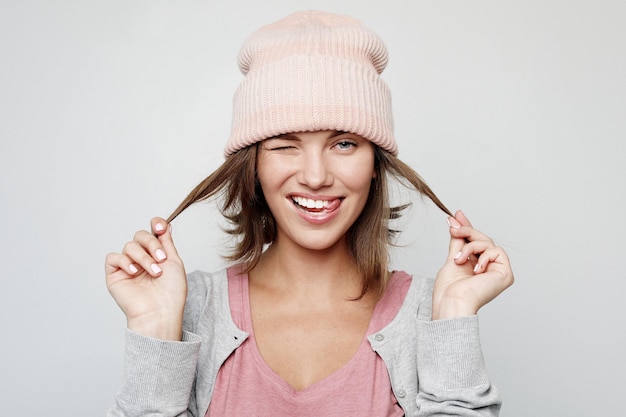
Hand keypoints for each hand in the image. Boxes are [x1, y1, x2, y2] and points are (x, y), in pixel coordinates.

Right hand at [105, 217, 186, 339]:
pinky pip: (113, 258)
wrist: (161, 312)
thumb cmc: (171, 293)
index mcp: (156, 255)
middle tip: (161, 259)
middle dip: (151, 244)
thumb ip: (167, 242)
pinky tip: (135, 273)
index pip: (152, 232)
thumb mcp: (174, 262)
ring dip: (143, 257)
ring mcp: (127, 267)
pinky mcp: (114, 275)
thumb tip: (164, 225)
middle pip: (140, 235)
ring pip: (129, 246)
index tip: (159, 226)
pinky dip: (125, 262)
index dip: (155, 224)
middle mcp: (141, 259)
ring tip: (154, 272)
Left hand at [432, 210, 513, 319]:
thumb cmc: (449, 289)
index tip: (457, 214)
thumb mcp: (453, 257)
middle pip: (482, 239)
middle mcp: (489, 268)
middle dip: (466, 231)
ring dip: (470, 247)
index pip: (475, 242)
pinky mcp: (506, 274)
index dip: (467, 227)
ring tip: (458, 259)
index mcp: (476, 266)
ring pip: (488, 243)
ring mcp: (498, 271)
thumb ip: (458, 240)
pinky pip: (497, 251)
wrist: (452, 302)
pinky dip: (483, 257)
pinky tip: (475, 270)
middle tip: (453, 228)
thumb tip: (454, 220)